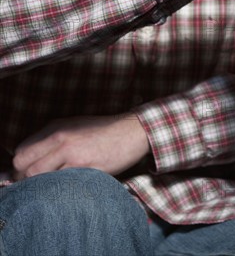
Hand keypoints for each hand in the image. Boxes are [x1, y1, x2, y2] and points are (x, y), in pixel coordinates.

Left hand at [13, 114, 149, 179]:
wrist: (133, 132)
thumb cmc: (105, 132)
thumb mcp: (75, 126)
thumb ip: (53, 140)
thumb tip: (32, 159)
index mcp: (56, 128)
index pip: (21, 151)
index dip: (21, 167)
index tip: (29, 175)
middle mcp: (61, 139)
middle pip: (24, 166)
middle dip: (26, 179)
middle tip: (38, 185)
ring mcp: (73, 153)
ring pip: (38, 177)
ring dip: (41, 186)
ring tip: (53, 187)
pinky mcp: (86, 167)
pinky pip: (61, 183)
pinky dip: (60, 189)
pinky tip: (69, 187)